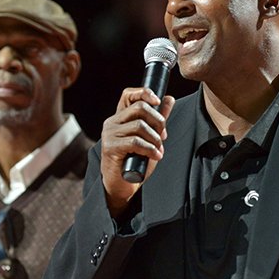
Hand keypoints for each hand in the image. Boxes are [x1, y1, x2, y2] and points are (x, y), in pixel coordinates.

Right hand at [100, 87, 174, 216]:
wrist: (123, 185)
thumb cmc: (135, 161)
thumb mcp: (150, 137)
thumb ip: (157, 119)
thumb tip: (169, 99)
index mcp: (120, 117)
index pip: (128, 94)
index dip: (144, 93)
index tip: (158, 102)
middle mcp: (112, 122)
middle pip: (139, 108)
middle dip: (157, 121)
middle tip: (163, 136)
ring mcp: (109, 134)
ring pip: (139, 126)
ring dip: (155, 139)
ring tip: (158, 150)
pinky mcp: (110, 147)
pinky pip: (135, 142)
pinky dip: (150, 149)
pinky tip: (156, 156)